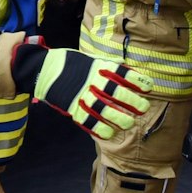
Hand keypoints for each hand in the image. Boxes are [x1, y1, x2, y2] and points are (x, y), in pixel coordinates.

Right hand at [10, 39, 152, 140]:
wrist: (42, 69)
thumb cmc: (71, 64)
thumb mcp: (90, 59)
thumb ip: (107, 67)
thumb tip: (130, 74)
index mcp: (96, 66)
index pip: (120, 72)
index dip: (136, 80)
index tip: (149, 87)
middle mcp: (90, 81)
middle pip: (114, 92)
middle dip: (131, 101)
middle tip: (143, 109)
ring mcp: (80, 95)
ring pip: (102, 108)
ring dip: (118, 117)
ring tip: (129, 123)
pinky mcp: (71, 108)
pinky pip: (86, 120)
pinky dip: (98, 129)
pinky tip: (109, 133)